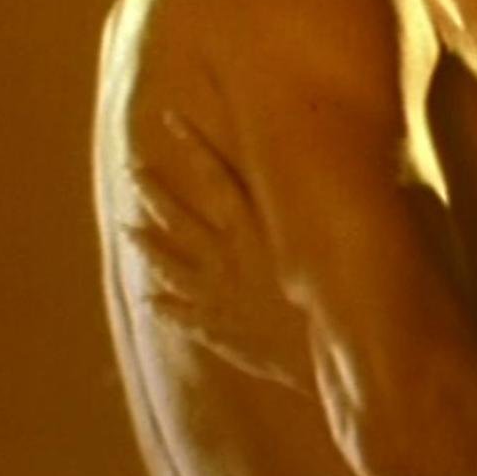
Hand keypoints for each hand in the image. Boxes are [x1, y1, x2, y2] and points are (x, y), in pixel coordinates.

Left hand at [123, 111, 315, 396]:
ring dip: (148, 245)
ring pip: (171, 263)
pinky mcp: (217, 329)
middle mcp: (229, 257)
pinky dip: (163, 307)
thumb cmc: (339, 295)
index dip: (193, 145)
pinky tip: (148, 301)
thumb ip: (329, 207)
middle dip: (155, 189)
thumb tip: (350, 165)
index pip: (217, 176)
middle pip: (181, 217)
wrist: (324, 357)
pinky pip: (181, 315)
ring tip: (126, 227)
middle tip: (133, 166)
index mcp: (256, 230)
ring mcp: (217, 294)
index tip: (170, 117)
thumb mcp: (332, 242)